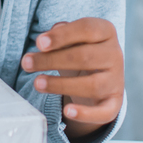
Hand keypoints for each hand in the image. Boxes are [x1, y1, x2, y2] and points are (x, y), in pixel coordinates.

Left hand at [20, 18, 122, 139]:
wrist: (100, 78)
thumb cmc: (79, 53)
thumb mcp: (71, 40)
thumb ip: (60, 35)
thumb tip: (45, 40)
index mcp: (106, 32)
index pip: (87, 29)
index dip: (62, 36)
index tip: (39, 43)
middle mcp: (115, 54)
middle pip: (85, 57)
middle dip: (52, 60)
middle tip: (26, 63)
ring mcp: (116, 80)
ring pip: (92, 84)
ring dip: (61, 85)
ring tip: (37, 83)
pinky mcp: (114, 103)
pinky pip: (103, 112)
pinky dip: (86, 114)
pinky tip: (67, 111)